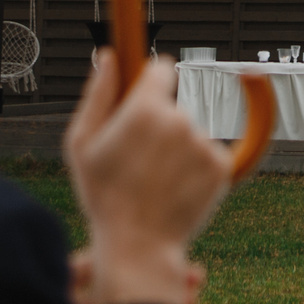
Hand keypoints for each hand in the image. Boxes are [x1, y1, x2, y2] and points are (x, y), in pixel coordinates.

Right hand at [63, 51, 231, 303]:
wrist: (138, 248)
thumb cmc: (104, 197)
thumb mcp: (82, 144)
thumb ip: (98, 94)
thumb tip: (109, 56)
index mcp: (145, 108)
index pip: (161, 68)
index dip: (150, 82)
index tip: (144, 97)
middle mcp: (180, 120)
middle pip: (172, 107)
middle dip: (158, 126)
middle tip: (137, 161)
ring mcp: (203, 143)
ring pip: (190, 134)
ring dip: (176, 151)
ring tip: (153, 183)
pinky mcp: (221, 167)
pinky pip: (208, 155)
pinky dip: (194, 170)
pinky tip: (173, 190)